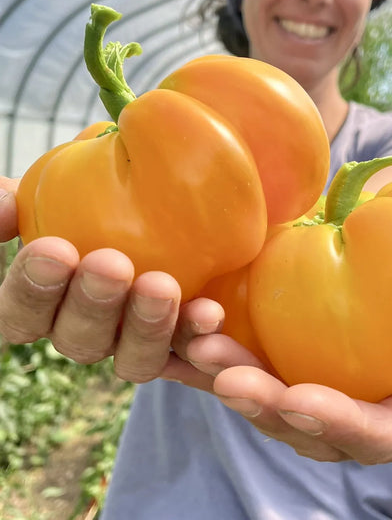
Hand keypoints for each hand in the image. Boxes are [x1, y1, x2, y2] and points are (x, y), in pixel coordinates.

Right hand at [0, 178, 182, 382]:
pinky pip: (189, 353)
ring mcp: (132, 342)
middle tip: (112, 265)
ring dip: (147, 326)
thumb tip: (1, 206)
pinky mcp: (180, 342)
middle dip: (94, 303)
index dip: (34, 290)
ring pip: (133, 359)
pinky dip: (198, 337)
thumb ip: (13, 199)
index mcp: (43, 302)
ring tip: (162, 287)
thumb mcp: (47, 190)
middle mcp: (85, 331)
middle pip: (79, 340)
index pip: (22, 314)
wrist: (156, 209)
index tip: (55, 249)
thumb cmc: (88, 199)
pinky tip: (211, 312)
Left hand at [165, 277, 391, 463]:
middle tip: (225, 374)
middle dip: (263, 406)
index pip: (371, 437)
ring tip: (194, 343)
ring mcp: (305, 396)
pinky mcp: (274, 370)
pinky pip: (236, 372)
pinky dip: (203, 359)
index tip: (301, 399)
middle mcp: (345, 416)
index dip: (338, 425)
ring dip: (224, 377)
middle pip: (301, 427)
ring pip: (259, 401)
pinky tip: (174, 335)